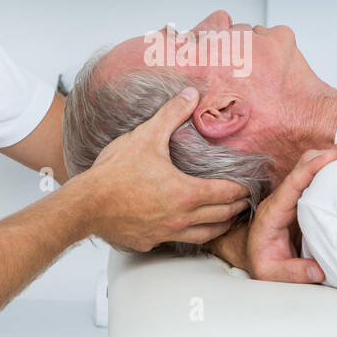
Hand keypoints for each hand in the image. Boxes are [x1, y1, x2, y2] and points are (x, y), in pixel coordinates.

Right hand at [76, 87, 250, 251]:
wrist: (86, 204)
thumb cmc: (115, 173)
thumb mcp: (146, 136)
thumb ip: (172, 114)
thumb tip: (191, 94)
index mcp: (187, 193)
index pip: (227, 193)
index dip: (242, 188)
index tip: (250, 185)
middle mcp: (182, 218)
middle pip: (222, 216)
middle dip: (237, 207)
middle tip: (245, 201)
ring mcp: (167, 233)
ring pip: (206, 235)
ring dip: (220, 226)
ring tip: (227, 218)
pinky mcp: (151, 241)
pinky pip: (179, 241)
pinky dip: (191, 234)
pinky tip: (188, 227)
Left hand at [244, 142, 336, 283]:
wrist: (253, 255)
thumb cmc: (261, 262)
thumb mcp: (270, 273)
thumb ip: (291, 272)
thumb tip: (317, 271)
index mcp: (273, 211)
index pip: (293, 182)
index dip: (312, 167)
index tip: (333, 156)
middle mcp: (281, 197)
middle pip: (303, 166)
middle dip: (329, 156)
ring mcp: (291, 195)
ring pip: (309, 166)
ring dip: (331, 157)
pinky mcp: (300, 197)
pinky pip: (314, 174)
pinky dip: (330, 165)